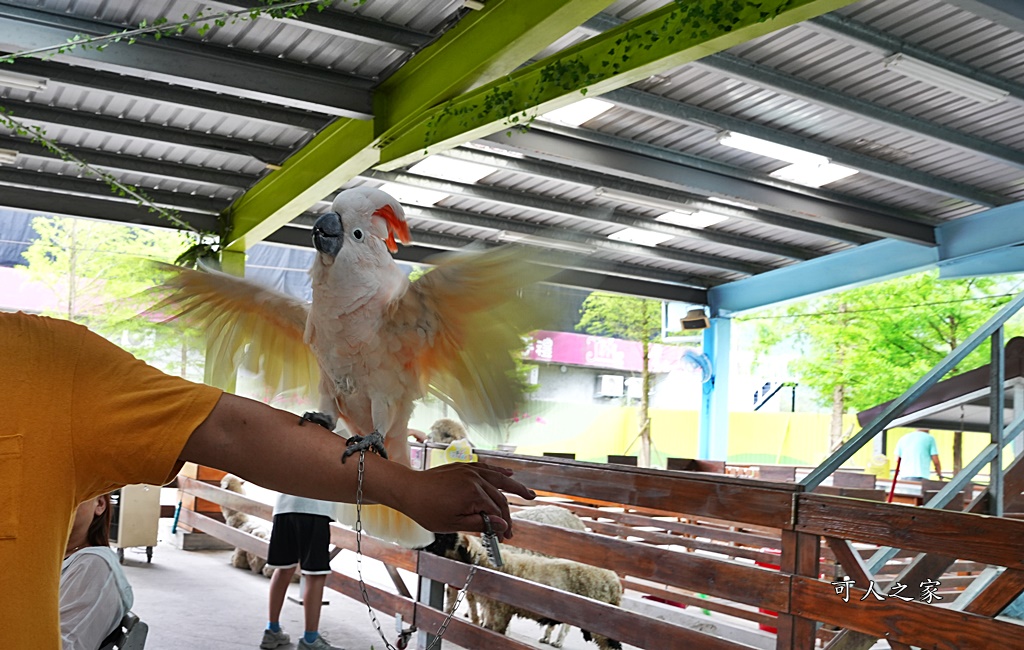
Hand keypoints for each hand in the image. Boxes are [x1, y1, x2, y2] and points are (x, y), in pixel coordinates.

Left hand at [395, 462, 535, 538]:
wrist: (408, 489)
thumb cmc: (427, 509)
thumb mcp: (452, 524)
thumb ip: (480, 523)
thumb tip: (502, 525)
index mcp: (474, 494)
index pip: (496, 512)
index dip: (502, 527)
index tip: (505, 538)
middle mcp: (476, 479)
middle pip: (499, 498)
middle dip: (507, 515)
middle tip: (511, 530)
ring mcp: (470, 470)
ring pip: (499, 479)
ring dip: (515, 487)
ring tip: (529, 494)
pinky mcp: (464, 466)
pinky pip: (487, 468)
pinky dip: (499, 472)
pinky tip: (509, 474)